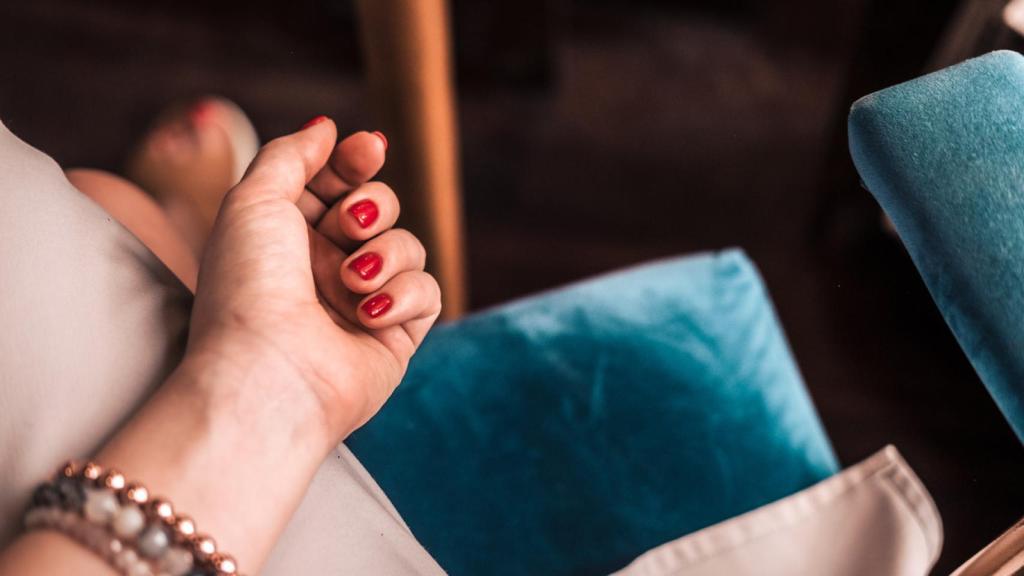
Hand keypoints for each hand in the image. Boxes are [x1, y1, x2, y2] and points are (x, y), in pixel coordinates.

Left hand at [186, 118, 440, 445]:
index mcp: (289, 235)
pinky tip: (368, 314)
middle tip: (348, 224)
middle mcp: (326, 266)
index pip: (338, 181)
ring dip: (384, 253)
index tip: (366, 149)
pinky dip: (403, 294)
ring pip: (409, 244)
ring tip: (351, 281)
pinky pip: (427, 290)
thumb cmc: (248, 290)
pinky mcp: (396, 334)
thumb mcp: (254, 201)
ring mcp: (364, 300)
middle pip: (381, 207)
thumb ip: (291, 155)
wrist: (267, 376)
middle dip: (371, 206)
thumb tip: (325, 127)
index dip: (357, 160)